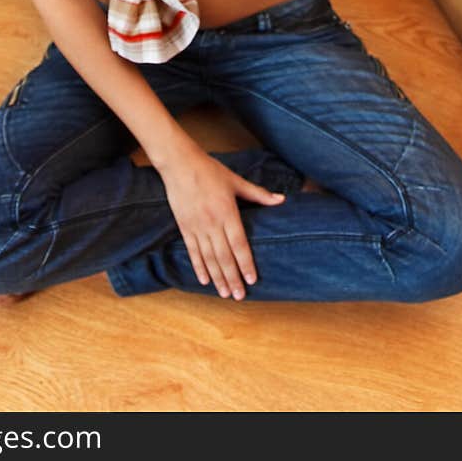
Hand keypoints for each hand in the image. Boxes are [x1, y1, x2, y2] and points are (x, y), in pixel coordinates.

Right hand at [158, 141, 285, 298]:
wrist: (180, 164)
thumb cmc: (210, 171)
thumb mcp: (236, 181)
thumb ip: (258, 194)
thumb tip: (281, 200)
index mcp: (227, 212)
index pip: (239, 244)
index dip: (246, 264)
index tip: (252, 280)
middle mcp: (212, 223)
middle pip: (224, 257)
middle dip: (233, 278)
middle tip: (239, 296)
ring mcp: (197, 227)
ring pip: (209, 258)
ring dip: (217, 278)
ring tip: (225, 294)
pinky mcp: (185, 227)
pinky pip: (192, 252)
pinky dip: (199, 267)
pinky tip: (205, 280)